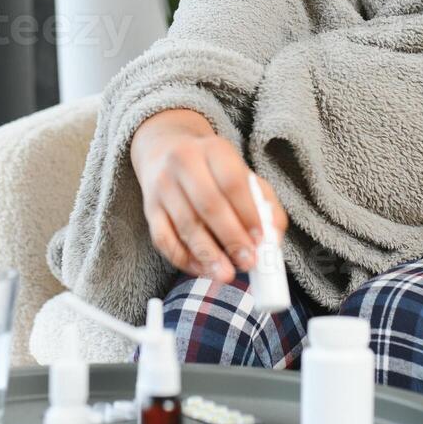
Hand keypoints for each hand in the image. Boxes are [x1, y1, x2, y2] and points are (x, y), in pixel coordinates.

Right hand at [131, 110, 289, 282]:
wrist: (164, 149)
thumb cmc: (212, 169)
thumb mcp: (241, 172)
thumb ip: (264, 203)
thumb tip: (272, 239)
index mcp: (214, 150)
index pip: (233, 182)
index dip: (248, 213)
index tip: (261, 239)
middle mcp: (184, 163)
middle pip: (209, 204)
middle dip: (231, 238)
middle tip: (247, 262)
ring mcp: (163, 185)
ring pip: (186, 225)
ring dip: (208, 254)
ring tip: (226, 274)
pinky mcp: (150, 208)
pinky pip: (164, 239)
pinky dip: (183, 259)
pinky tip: (202, 269)